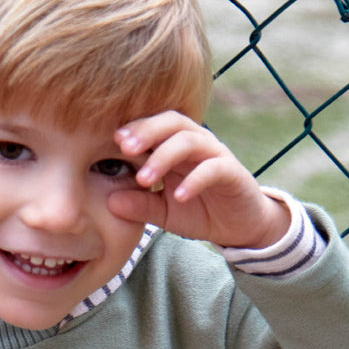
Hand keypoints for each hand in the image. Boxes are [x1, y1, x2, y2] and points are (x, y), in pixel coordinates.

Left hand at [109, 112, 290, 248]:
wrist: (240, 226)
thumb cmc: (199, 211)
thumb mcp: (164, 213)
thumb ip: (140, 206)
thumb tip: (109, 202)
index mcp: (175, 147)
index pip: (153, 126)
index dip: (133, 128)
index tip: (110, 141)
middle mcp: (195, 143)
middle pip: (171, 122)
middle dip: (146, 131)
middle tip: (124, 148)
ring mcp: (215, 155)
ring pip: (189, 141)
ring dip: (164, 156)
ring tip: (145, 180)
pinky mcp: (232, 172)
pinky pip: (213, 169)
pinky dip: (194, 180)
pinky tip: (180, 196)